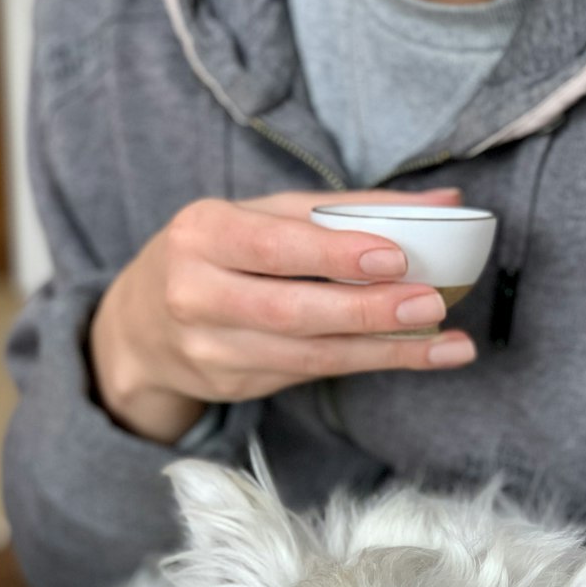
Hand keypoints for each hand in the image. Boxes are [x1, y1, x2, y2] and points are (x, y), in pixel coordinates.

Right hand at [89, 188, 477, 442]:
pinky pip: (309, 374)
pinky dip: (365, 363)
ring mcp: (211, 350)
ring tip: (444, 343)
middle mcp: (196, 294)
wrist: (140, 328)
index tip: (396, 256)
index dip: (335, 254)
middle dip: (367, 310)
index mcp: (202, 234)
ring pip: (308, 355)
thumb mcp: (263, 216)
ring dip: (383, 350)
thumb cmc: (216, 255)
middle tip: (431, 304)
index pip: (273, 247)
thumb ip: (347, 210)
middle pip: (292, 310)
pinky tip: (412, 355)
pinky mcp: (232, 385)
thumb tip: (444, 201)